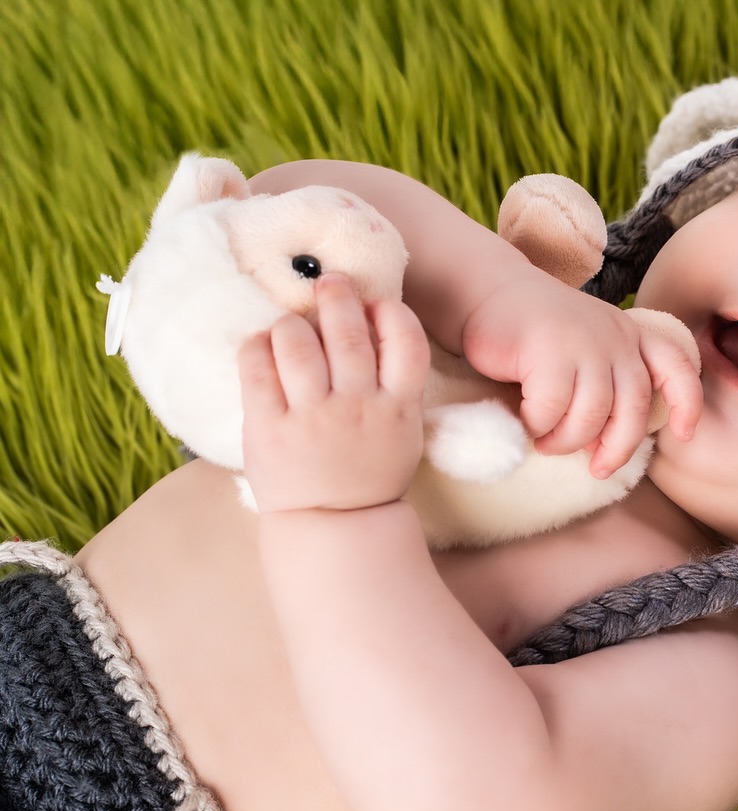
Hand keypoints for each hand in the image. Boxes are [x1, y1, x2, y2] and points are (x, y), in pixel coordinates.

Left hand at [239, 274, 430, 512]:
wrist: (336, 527)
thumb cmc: (371, 473)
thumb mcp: (404, 432)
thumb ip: (397, 386)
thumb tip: (374, 326)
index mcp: (398, 408)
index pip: (406, 342)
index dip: (393, 313)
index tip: (378, 304)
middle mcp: (357, 408)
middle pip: (348, 333)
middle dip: (337, 297)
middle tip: (330, 284)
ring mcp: (312, 419)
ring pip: (298, 342)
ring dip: (293, 322)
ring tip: (293, 324)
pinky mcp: (269, 429)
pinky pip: (257, 368)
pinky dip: (258, 345)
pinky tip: (263, 345)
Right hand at [462, 271, 701, 478]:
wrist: (488, 292)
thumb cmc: (536, 335)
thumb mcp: (584, 352)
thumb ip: (604, 386)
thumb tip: (604, 448)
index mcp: (630, 335)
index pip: (675, 366)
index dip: (686, 402)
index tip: (686, 435)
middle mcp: (615, 337)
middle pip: (633, 408)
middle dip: (618, 449)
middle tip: (598, 470)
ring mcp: (583, 341)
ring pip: (592, 415)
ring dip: (567, 442)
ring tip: (546, 442)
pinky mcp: (548, 350)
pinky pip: (552, 409)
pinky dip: (539, 426)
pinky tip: (526, 422)